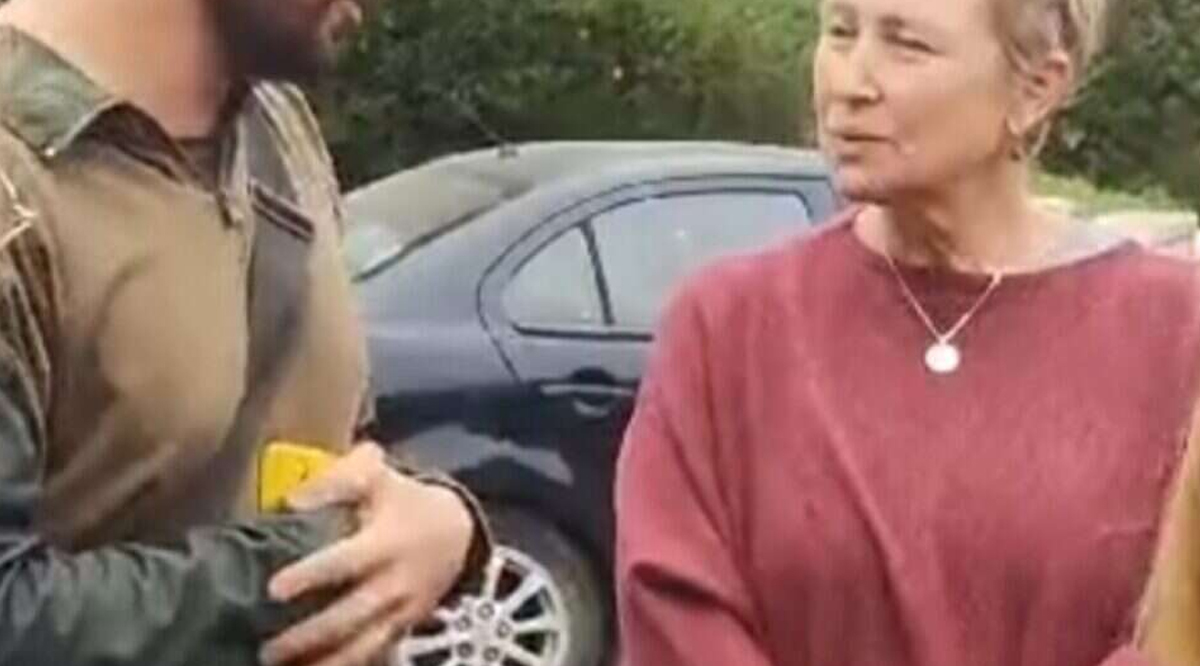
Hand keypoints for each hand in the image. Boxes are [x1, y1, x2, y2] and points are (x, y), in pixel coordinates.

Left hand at [261, 443, 473, 665]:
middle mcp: (396, 581)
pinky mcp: (404, 628)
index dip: (311, 575)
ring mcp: (402, 610)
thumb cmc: (405, 502)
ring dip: (324, 660)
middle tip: (268, 648)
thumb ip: (336, 481)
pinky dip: (344, 665)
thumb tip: (291, 501)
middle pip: (353, 614)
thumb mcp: (377, 477)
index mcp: (386, 542)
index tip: (275, 589)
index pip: (346, 561)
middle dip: (311, 634)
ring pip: (364, 644)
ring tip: (283, 665)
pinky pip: (375, 654)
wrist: (457, 530)